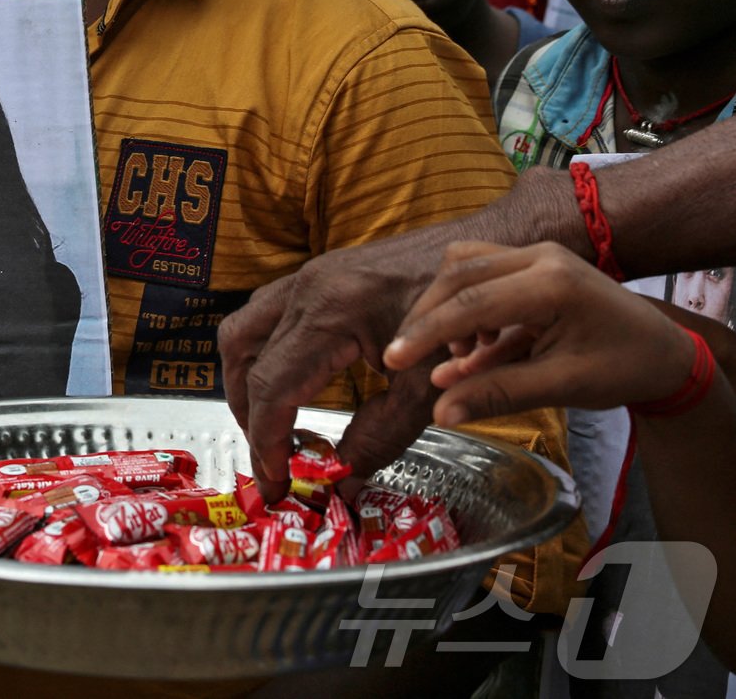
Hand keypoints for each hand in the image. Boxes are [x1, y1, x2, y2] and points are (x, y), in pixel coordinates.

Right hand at [219, 226, 450, 499]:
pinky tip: (288, 382)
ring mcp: (308, 276)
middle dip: (249, 417)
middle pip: (245, 358)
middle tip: (270, 459)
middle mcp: (307, 288)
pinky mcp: (317, 275)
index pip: (273, 386)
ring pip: (243, 331)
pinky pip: (264, 315)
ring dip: (246, 381)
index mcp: (331, 313)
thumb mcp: (429, 388)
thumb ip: (381, 437)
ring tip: (268, 424)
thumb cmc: (468, 318)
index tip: (275, 483)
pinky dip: (261, 354)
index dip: (266, 442)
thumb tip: (343, 483)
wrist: (492, 251)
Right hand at [383, 241, 693, 423]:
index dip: (426, 332)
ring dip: (445, 307)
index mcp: (554, 283)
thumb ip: (499, 394)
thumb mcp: (563, 387)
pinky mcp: (532, 262)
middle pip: (459, 273)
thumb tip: (440, 414)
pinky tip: (475, 349)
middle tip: (403, 357)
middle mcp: (541, 256)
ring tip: (456, 358)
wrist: (663, 351)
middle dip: (426, 317)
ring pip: (465, 266)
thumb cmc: (623, 368)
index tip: (393, 361)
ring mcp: (536, 254)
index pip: (472, 303)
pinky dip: (464, 306)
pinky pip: (480, 273)